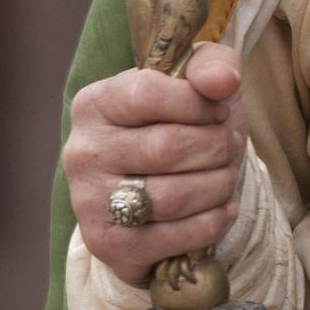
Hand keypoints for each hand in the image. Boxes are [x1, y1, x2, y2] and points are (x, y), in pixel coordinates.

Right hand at [63, 44, 246, 288]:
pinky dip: (213, 222)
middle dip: (217, 147)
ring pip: (174, 197)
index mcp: (95, 102)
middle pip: (167, 148)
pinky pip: (176, 237)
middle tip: (228, 147)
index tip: (219, 110)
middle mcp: (82, 151)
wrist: (156, 187)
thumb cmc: (181, 123)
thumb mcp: (197, 82)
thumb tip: (222, 81)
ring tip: (224, 175)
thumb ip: (213, 65)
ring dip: (218, 185)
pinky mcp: (108, 244)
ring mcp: (89, 202)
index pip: (148, 93)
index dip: (198, 103)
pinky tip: (221, 208)